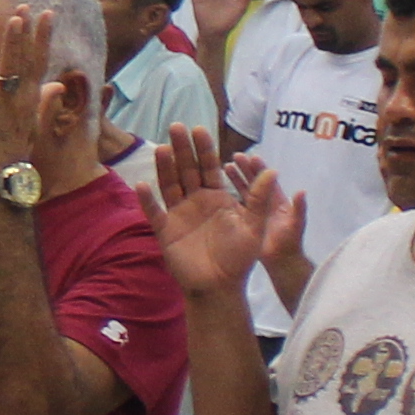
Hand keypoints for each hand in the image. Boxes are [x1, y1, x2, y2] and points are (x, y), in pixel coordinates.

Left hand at [0, 0, 56, 181]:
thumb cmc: (16, 146)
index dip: (43, 37)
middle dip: (28, 32)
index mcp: (31, 96)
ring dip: (12, 43)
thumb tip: (59, 84)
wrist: (3, 172)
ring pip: (9, 66)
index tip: (47, 15)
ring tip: (14, 20)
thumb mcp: (34, 120)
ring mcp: (5, 101)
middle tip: (28, 6)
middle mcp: (21, 95)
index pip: (39, 61)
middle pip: (27, 58)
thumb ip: (46, 100)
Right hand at [147, 137, 270, 293]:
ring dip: (165, 167)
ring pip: (170, 185)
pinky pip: (154, 212)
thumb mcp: (254, 226)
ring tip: (162, 148)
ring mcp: (179, 214)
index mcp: (217, 197)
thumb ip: (259, 199)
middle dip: (183, 149)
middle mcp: (196, 200)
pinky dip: (147, 200)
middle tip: (176, 126)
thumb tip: (272, 169)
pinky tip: (142, 185)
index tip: (199, 129)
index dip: (204, 149)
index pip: (209, 167)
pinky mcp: (165, 230)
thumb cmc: (239, 259)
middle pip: (187, 170)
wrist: (220, 287)